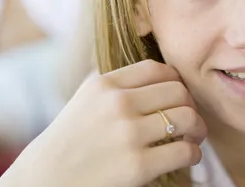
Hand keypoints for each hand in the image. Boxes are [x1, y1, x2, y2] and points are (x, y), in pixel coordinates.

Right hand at [0, 60, 206, 186]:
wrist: (45, 180)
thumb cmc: (70, 141)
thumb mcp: (85, 98)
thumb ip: (115, 82)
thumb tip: (158, 73)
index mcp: (104, 84)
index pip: (157, 69)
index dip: (176, 80)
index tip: (179, 95)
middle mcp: (117, 104)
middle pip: (178, 91)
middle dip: (191, 105)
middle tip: (191, 118)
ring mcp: (128, 134)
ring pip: (187, 117)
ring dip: (198, 128)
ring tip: (194, 137)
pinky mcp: (137, 166)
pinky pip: (184, 151)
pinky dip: (193, 153)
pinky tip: (187, 156)